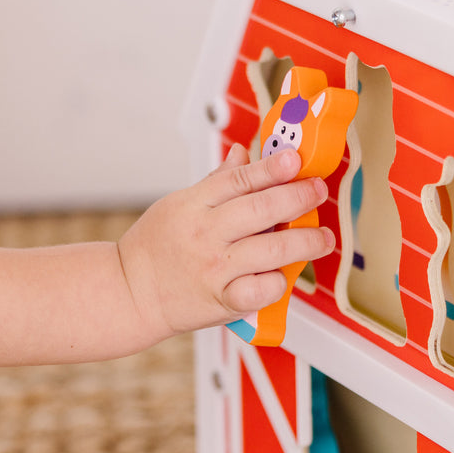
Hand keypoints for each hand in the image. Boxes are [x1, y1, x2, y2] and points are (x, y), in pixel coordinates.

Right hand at [117, 144, 334, 337]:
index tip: (296, 160)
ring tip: (323, 239)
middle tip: (318, 192)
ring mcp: (215, 268)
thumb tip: (243, 153)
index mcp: (195, 205)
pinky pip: (259, 290)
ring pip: (270, 250)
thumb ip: (216, 181)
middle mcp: (206, 234)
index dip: (272, 168)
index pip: (240, 180)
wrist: (130, 291)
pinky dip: (276, 283)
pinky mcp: (222, 300)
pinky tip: (284, 276)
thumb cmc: (156, 247)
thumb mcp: (179, 204)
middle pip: (261, 210)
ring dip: (305, 242)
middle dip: (298, 198)